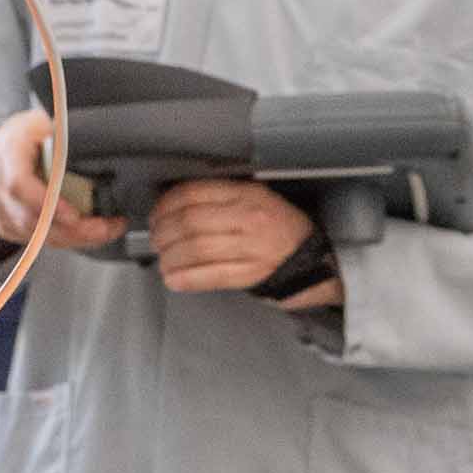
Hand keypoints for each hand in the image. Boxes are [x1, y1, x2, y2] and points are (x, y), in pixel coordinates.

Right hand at [0, 109, 123, 252]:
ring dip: (73, 238)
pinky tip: (87, 235)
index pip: (19, 183)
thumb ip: (64, 136)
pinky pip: (35, 240)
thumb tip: (99, 143)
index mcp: (9, 154)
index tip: (74, 215)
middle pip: (30, 219)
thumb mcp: (46, 122)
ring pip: (35, 236)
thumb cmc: (27, 133)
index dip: (46, 202)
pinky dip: (64, 240)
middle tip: (105, 228)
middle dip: (71, 230)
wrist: (3, 144)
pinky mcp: (7, 224)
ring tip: (106, 230)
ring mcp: (1, 208)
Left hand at [151, 180, 331, 303]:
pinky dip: (186, 278)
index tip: (156, 214)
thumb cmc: (282, 228)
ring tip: (163, 260)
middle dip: (163, 232)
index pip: (194, 193)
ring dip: (170, 257)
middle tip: (156, 238)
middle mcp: (249, 218)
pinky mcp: (252, 274)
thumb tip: (174, 205)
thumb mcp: (257, 198)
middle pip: (190, 222)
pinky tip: (173, 278)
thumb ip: (221, 198)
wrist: (317, 257)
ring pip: (196, 249)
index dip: (165, 204)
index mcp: (247, 194)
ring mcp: (251, 247)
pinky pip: (211, 276)